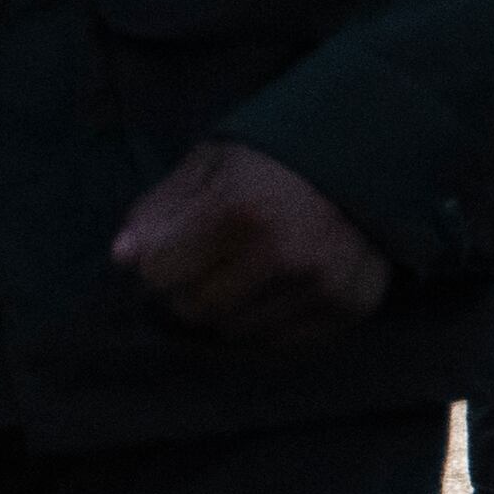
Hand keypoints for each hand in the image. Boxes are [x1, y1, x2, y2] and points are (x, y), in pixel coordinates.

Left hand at [111, 138, 392, 344]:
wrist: (372, 150)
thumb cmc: (277, 153)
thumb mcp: (212, 161)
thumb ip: (161, 208)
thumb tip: (121, 259)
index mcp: (238, 208)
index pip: (160, 274)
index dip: (157, 263)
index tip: (168, 250)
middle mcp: (281, 254)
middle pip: (195, 310)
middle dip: (188, 289)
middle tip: (208, 261)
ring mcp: (319, 285)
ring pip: (235, 332)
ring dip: (228, 309)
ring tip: (247, 269)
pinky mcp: (349, 307)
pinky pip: (281, 343)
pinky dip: (267, 322)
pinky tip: (277, 286)